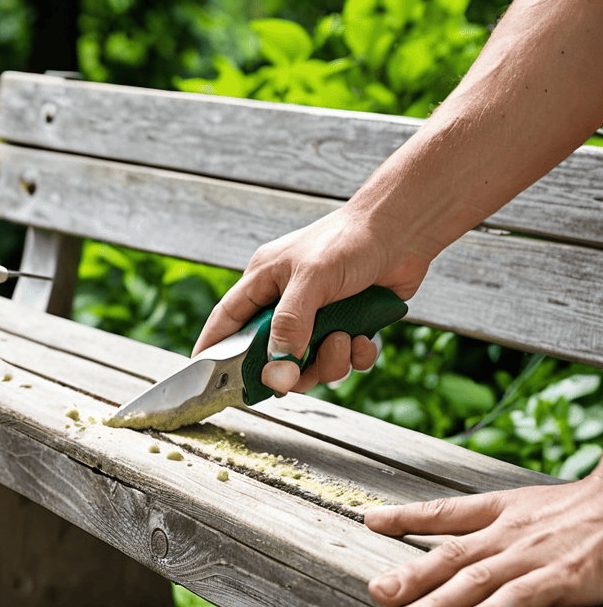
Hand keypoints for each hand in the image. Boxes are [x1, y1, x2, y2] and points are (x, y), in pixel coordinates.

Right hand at [193, 208, 431, 393]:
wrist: (405, 230)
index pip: (227, 320)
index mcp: (264, 281)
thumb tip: (276, 373)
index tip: (201, 376)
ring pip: (309, 362)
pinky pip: (344, 359)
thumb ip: (289, 326)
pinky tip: (364, 338)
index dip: (212, 348)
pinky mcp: (349, 324)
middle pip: (271, 354)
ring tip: (345, 338)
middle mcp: (287, 301)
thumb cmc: (349, 241)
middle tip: (300, 373)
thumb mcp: (310, 280)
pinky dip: (356, 356)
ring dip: (329, 361)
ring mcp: (319, 315)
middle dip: (289, 367)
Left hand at [365, 468, 602, 606]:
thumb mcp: (525, 505)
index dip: (406, 516)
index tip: (370, 521)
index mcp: (499, 511)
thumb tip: (439, 523)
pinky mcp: (560, 579)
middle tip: (377, 594)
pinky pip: (517, 599)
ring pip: (475, 581)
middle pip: (449, 555)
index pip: (444, 511)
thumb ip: (481, 518)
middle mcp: (507, 533)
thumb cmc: (578, 513)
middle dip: (410, 576)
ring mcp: (531, 556)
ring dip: (437, 603)